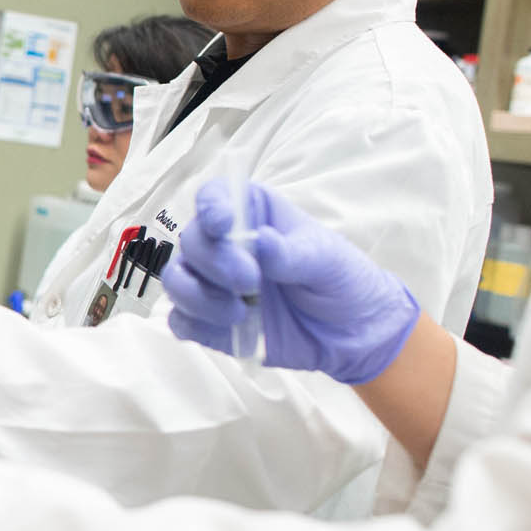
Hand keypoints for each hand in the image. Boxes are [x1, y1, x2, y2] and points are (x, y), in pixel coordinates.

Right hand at [162, 179, 420, 384]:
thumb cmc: (342, 280)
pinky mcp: (210, 321)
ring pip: (176, 280)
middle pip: (191, 241)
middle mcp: (224, 244)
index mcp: (252, 213)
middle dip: (215, 263)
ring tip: (240, 312)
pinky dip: (196, 324)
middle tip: (251, 283)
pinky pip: (181, 320)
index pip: (214, 197)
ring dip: (199, 297)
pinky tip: (230, 328)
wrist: (354, 333)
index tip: (223, 224)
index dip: (210, 207)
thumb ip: (292, 253)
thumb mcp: (327, 260)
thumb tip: (262, 241)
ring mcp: (214, 284)